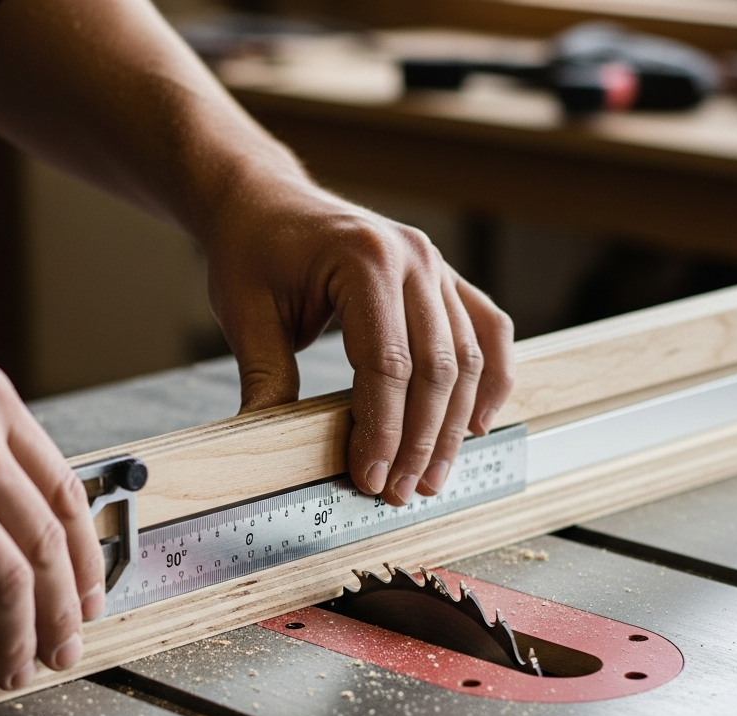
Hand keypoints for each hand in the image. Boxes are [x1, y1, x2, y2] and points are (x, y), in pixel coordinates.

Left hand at [205, 176, 514, 504]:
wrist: (266, 201)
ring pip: (467, 357)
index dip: (383, 431)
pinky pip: (488, 330)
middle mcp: (412, 258)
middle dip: (420, 440)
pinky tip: (478, 424)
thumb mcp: (245, 315)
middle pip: (436, 367)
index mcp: (362, 260)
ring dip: (454, 425)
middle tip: (403, 493)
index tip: (371, 479)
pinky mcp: (444, 277)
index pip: (387, 364)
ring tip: (433, 476)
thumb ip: (266, 381)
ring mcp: (435, 264)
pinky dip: (491, 378)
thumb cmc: (252, 253)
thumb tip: (274, 454)